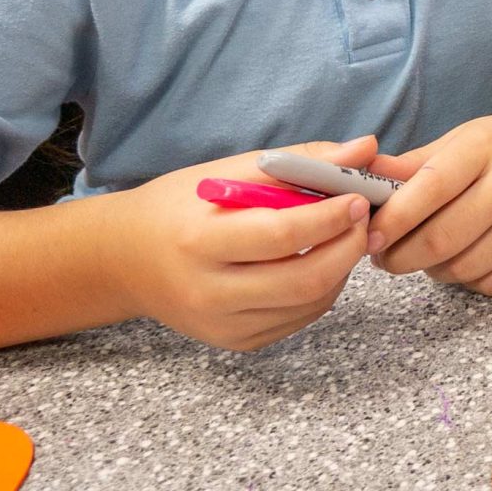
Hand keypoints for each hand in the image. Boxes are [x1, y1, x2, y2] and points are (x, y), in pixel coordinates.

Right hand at [107, 136, 377, 351]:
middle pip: (305, 279)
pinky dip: (321, 289)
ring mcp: (222, 325)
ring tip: (341, 236)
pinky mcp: (236, 342)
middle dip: (348, 246)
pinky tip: (317, 261)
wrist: (126, 259)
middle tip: (364, 218)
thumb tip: (365, 148)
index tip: (359, 197)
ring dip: (341, 267)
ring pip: (310, 303)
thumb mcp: (230, 172)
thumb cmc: (181, 206)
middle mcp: (209, 293)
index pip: (283, 235)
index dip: (331, 217)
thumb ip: (300, 161)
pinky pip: (298, 319)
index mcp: (200, 241)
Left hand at [368, 110, 491, 294]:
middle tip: (384, 256)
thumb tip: (357, 181)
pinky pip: (491, 284)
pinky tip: (464, 259)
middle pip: (442, 238)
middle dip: (401, 256)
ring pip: (464, 267)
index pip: (429, 189)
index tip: (368, 237)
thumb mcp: (462, 140)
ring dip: (433, 269)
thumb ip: (411, 166)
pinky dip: (467, 279)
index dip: (392, 220)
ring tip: (428, 254)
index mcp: (484, 148)